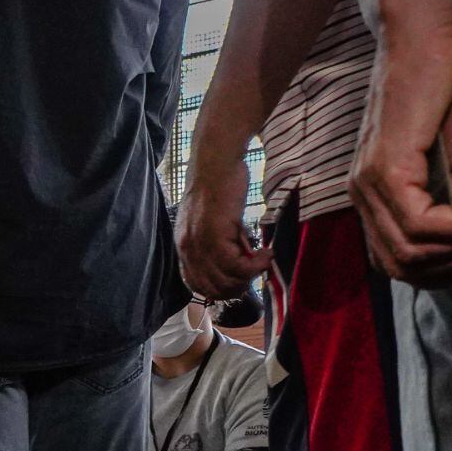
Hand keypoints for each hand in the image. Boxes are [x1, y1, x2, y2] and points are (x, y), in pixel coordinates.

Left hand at [176, 138, 272, 300]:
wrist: (217, 160)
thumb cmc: (220, 186)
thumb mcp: (214, 221)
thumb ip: (218, 244)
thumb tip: (238, 266)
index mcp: (184, 246)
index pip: (196, 285)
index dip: (221, 290)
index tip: (241, 282)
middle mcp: (187, 248)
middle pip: (212, 289)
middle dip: (237, 288)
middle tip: (256, 273)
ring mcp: (199, 243)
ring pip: (226, 281)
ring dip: (250, 277)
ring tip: (263, 261)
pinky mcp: (214, 235)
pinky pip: (237, 267)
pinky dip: (255, 266)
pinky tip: (267, 254)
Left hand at [352, 25, 451, 285]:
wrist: (427, 45)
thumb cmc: (443, 94)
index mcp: (371, 195)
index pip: (390, 262)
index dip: (434, 270)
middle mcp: (361, 194)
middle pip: (399, 265)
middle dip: (447, 264)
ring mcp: (369, 182)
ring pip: (409, 250)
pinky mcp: (387, 167)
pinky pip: (419, 221)